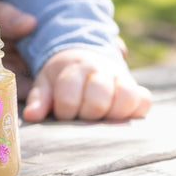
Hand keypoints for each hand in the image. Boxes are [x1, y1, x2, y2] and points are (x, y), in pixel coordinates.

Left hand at [23, 47, 151, 121]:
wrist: (86, 57)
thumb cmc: (63, 78)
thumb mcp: (46, 83)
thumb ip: (40, 99)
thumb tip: (31, 116)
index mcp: (73, 68)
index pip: (69, 96)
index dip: (65, 111)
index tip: (63, 114)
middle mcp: (99, 69)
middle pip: (97, 100)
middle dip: (87, 114)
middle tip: (82, 117)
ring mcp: (120, 77)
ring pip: (124, 98)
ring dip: (112, 114)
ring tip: (101, 118)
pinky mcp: (137, 88)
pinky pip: (143, 100)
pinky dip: (135, 111)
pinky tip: (121, 116)